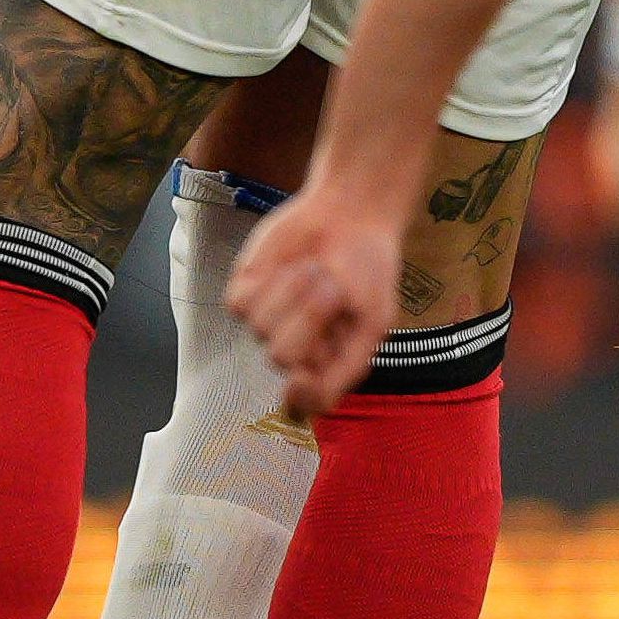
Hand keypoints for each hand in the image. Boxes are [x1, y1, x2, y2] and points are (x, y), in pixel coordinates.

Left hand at [228, 179, 404, 418]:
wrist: (350, 216)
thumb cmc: (369, 270)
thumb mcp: (375, 320)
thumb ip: (348, 365)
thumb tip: (301, 384)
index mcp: (329, 365)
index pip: (307, 403)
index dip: (301, 397)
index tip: (302, 377)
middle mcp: (296, 350)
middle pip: (282, 357)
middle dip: (309, 317)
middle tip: (332, 285)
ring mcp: (268, 325)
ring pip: (261, 327)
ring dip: (293, 290)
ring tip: (315, 268)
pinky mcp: (245, 296)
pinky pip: (242, 304)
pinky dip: (269, 280)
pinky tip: (290, 265)